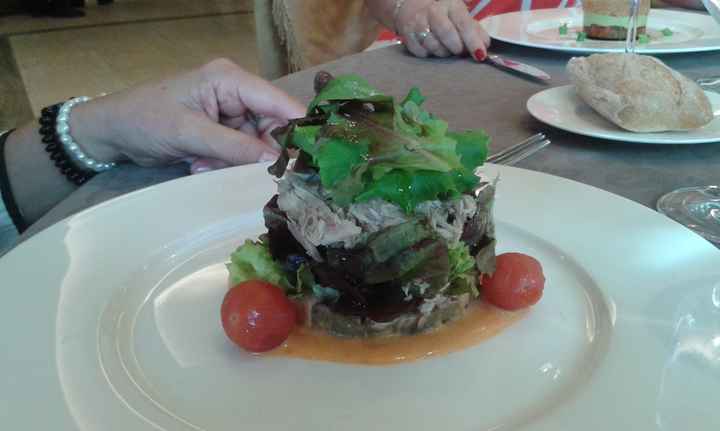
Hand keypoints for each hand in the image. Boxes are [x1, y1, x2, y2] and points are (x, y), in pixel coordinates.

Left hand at [70, 58, 305, 173]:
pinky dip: (224, 165)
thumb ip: (234, 148)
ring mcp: (230, 114)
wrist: (111, 131)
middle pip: (272, 128)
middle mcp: (237, 94)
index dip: (298, 130)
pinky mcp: (221, 133)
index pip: (280, 103)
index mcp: (231, 80)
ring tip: (203, 166)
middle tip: (238, 172)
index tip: (307, 163)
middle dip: (258, 154)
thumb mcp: (190, 133)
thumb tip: (276, 163)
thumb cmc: (145, 120)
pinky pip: (239, 154)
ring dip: (235, 163)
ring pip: (256, 146)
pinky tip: (198, 166)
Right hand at [396, 0, 490, 60]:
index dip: (473, 41)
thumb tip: (485, 44)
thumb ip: (474, 30)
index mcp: (451, 5)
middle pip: (446, 33)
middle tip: (458, 51)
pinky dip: (429, 54)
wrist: (410, 6)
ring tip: (445, 48)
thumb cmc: (442, 14)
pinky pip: (422, 52)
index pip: (464, 23)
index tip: (480, 55)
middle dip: (456, 47)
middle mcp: (433, 12)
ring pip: (433, 46)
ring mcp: (418, 24)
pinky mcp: (407, 36)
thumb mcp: (459, 15)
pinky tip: (431, 47)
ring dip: (443, 52)